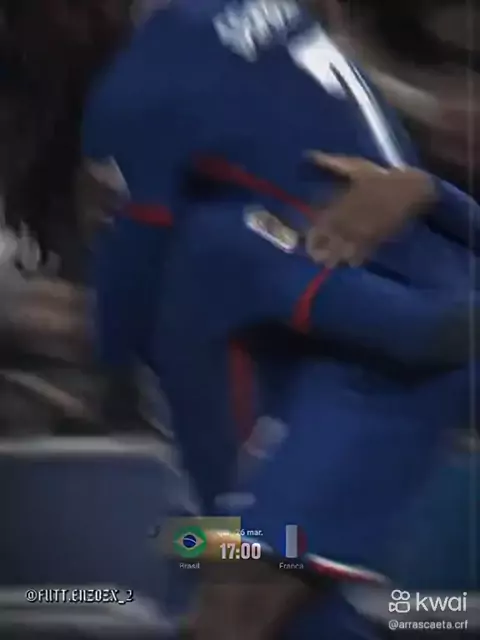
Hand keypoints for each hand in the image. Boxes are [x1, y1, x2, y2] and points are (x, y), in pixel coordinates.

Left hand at [306, 152, 435, 266]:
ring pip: (342, 255)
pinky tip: (351, 261)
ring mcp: (361, 235)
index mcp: (339, 208)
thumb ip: (331, 163)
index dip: (311, 238)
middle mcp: (347, 225)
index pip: (319, 229)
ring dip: (335, 259)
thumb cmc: (379, 176)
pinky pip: (361, 257)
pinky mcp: (375, 241)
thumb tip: (310, 155)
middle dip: (320, 253)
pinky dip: (354, 260)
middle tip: (317, 256)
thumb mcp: (354, 167)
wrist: (409, 189)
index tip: (307, 241)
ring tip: (331, 261)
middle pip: (328, 246)